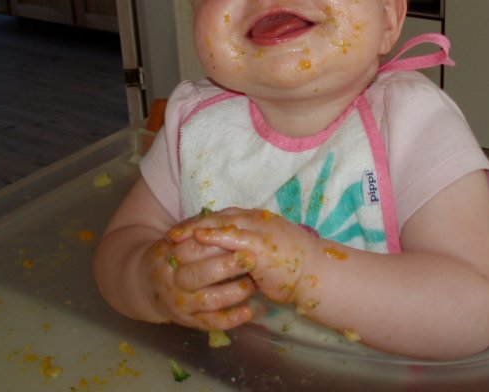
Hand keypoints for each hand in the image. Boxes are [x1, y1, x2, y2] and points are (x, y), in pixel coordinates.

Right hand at [142, 233, 256, 330]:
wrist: (147, 286)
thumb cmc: (172, 257)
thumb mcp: (177, 240)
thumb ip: (197, 231)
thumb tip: (230, 223)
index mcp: (169, 255)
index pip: (194, 247)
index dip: (217, 242)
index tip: (241, 237)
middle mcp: (173, 281)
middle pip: (199, 274)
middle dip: (227, 267)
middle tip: (251, 260)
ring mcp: (180, 303)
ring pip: (208, 300)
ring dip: (234, 292)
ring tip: (254, 283)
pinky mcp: (189, 322)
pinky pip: (210, 323)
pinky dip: (230, 319)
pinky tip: (248, 312)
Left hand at [167, 208, 319, 307]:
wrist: (317, 272)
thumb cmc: (293, 266)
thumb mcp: (266, 252)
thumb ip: (247, 249)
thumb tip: (228, 257)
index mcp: (256, 220)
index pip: (221, 217)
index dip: (199, 223)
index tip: (180, 231)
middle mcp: (255, 220)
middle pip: (217, 217)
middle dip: (192, 224)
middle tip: (171, 233)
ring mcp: (258, 229)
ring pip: (221, 222)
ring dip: (196, 228)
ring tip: (176, 236)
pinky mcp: (261, 243)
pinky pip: (233, 236)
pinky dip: (215, 234)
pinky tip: (199, 237)